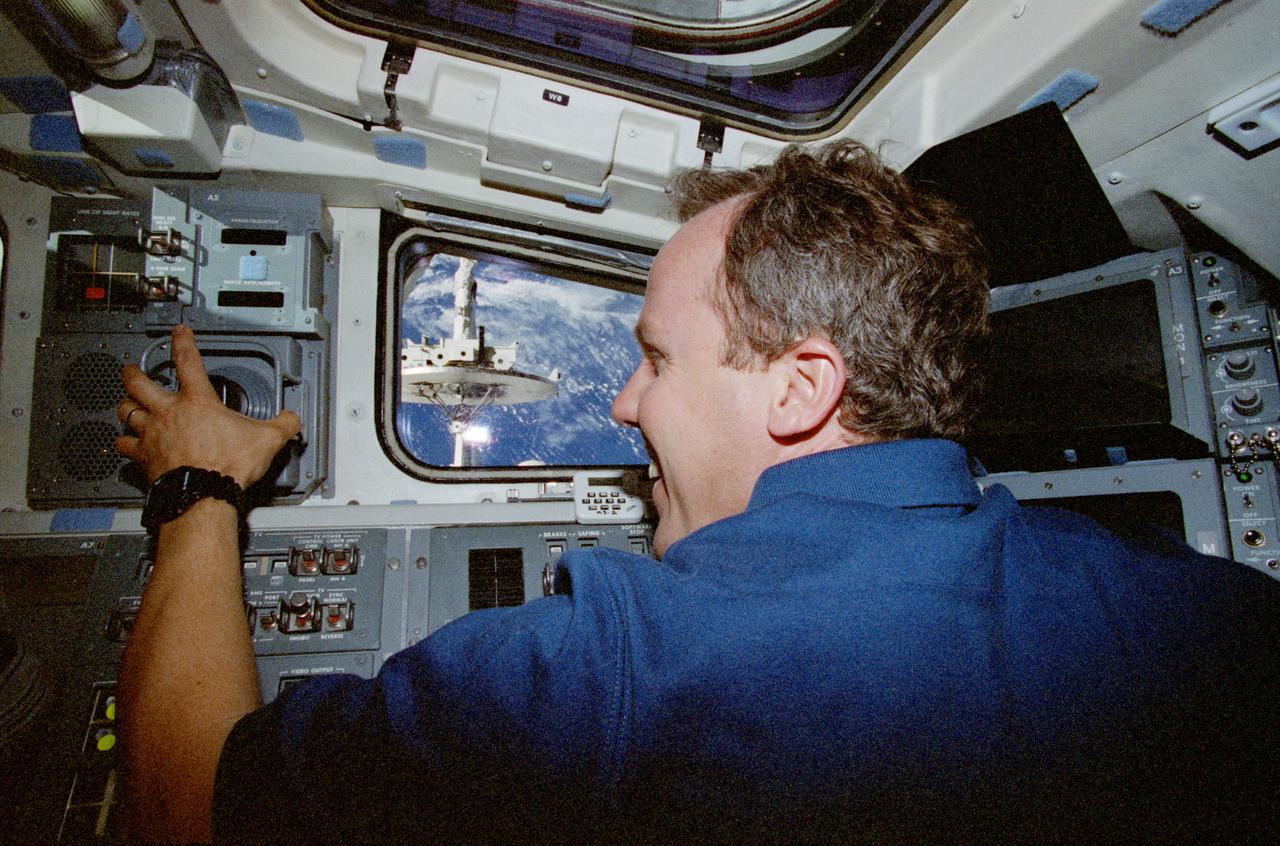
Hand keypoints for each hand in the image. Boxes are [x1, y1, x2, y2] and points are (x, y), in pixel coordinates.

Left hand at [115, 325, 301, 487]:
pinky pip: (124, 446)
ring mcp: (152, 435)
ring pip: (125, 411)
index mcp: (197, 402)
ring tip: (127, 403)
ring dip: (125, 405)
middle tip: (131, 368)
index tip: (179, 332)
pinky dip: (123, 443)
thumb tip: (291, 419)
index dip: (183, 342)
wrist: (203, 495)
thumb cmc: (227, 466)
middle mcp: (168, 413)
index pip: (187, 361)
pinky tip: (125, 443)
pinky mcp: (144, 457)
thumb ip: (282, 424)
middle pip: (138, 382)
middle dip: (132, 372)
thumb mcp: (267, 440)